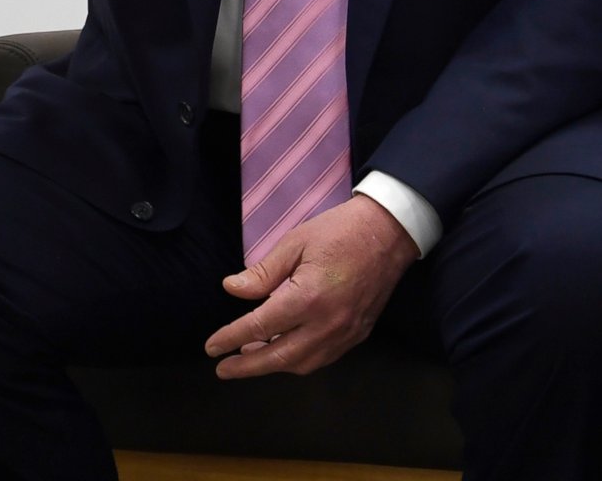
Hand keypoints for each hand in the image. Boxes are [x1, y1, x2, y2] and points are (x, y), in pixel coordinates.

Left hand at [204, 194, 417, 379]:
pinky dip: (298, 361)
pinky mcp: (358, 335)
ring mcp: (346, 333)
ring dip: (273, 365)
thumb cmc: (338, 231)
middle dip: (248, 366)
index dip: (232, 338)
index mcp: (308, 298)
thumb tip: (231, 289)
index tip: (212, 347)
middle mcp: (328, 324)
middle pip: (281, 357)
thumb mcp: (293, 243)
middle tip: (222, 369)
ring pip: (303, 364)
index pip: (260, 326)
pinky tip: (283, 351)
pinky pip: (323, 358)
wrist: (389, 233)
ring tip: (248, 357)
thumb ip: (262, 273)